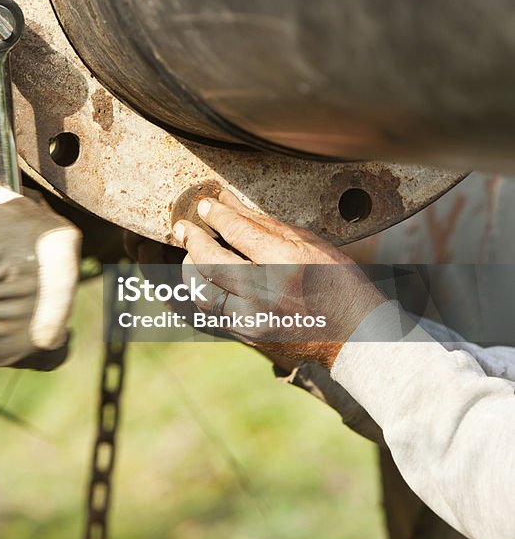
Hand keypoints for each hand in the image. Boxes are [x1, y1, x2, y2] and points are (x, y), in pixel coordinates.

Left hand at [173, 190, 384, 369]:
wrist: (355, 334)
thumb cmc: (336, 279)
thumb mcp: (309, 242)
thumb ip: (263, 223)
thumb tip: (225, 201)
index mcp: (286, 263)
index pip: (238, 232)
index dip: (216, 215)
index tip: (204, 206)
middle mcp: (266, 294)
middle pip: (210, 263)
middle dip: (192, 240)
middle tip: (183, 227)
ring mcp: (255, 320)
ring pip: (203, 293)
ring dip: (190, 269)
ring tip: (191, 253)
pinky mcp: (248, 336)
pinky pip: (211, 313)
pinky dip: (202, 292)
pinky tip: (203, 278)